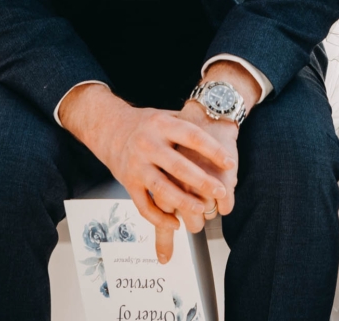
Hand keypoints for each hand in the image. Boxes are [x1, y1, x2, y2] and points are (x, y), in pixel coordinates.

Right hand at [58, 84, 236, 264]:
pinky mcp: (128, 183)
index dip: (212, 150)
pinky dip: (159, 218)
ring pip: (161, 188)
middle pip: (178, 166)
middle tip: (221, 192)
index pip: (192, 137)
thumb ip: (188, 123)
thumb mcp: (166, 115)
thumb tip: (221, 126)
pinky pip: (143, 205)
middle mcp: (147, 144)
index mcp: (161, 125)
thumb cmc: (146, 123)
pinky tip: (176, 223)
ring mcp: (136, 165)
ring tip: (202, 210)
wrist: (108, 127)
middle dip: (201, 181)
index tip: (230, 163)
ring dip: (182, 202)